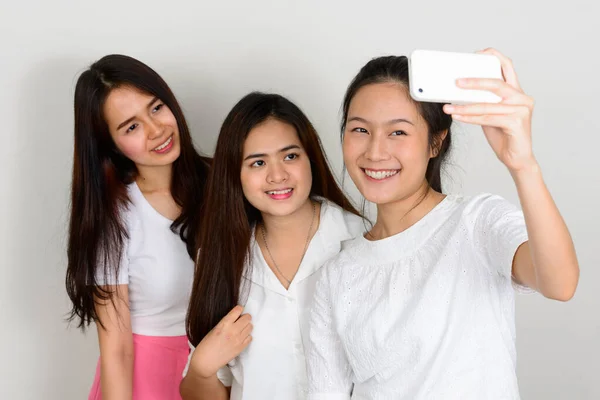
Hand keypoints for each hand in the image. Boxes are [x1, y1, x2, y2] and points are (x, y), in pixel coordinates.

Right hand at [188, 305, 252, 377]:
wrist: (206, 362)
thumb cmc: (206, 346)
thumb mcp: (214, 329)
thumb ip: (225, 323)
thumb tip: (235, 318)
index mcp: (224, 324)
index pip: (237, 310)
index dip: (239, 309)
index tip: (238, 310)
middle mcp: (233, 330)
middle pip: (247, 318)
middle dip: (245, 317)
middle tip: (241, 320)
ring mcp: (238, 340)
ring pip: (250, 327)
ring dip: (246, 326)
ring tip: (241, 329)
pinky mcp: (241, 348)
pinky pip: (250, 338)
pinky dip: (247, 336)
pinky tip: (241, 338)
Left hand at [443, 48, 536, 172]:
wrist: (516, 158)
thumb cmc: (503, 134)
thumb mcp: (491, 113)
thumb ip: (483, 101)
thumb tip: (459, 91)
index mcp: (516, 91)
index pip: (507, 66)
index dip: (493, 56)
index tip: (475, 55)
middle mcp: (522, 97)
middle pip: (496, 83)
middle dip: (474, 81)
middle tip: (456, 82)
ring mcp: (522, 109)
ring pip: (488, 104)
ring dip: (465, 106)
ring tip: (448, 107)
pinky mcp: (517, 123)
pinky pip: (488, 118)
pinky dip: (470, 117)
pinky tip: (458, 117)